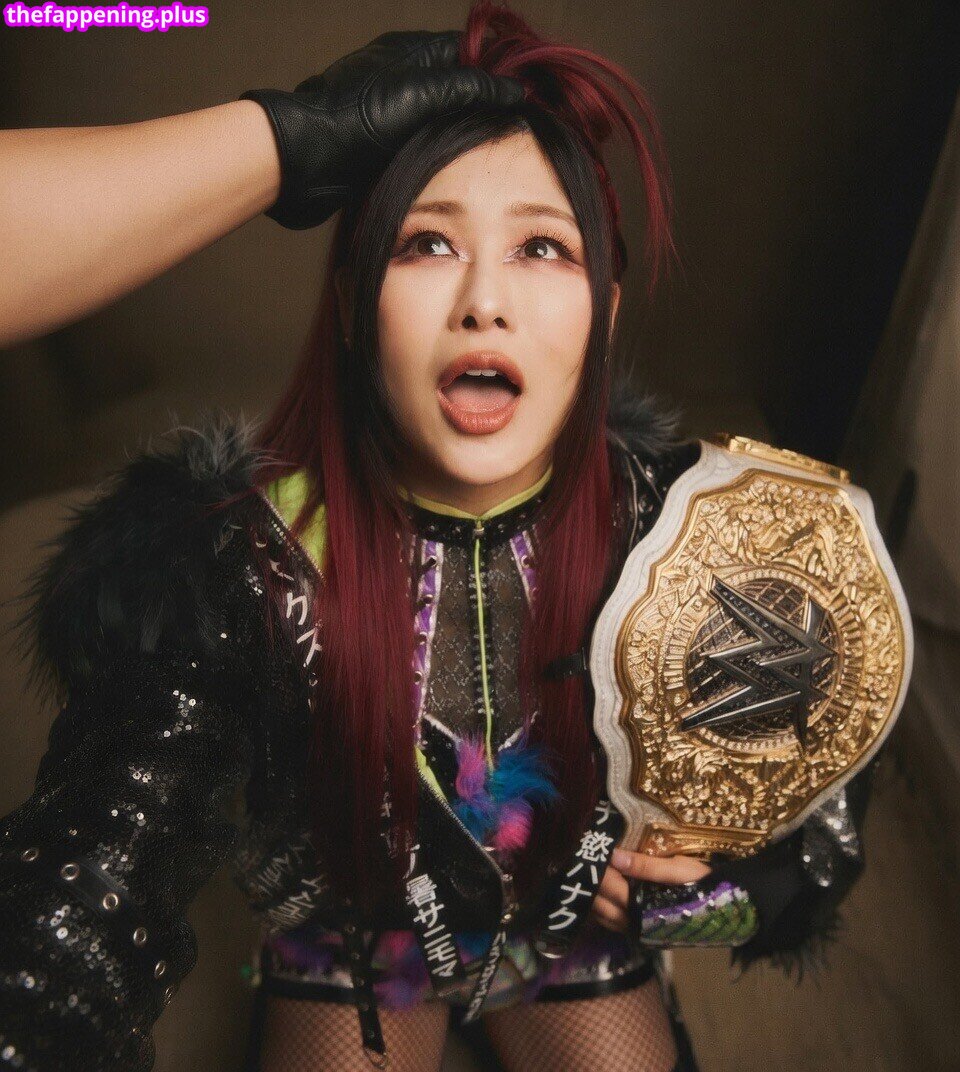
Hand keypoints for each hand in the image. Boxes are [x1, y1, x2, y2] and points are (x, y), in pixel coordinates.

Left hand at [240, 30, 523, 228]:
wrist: (304, 161)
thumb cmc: (356, 119)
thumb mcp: (422, 93)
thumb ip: (469, 87)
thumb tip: (515, 88)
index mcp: (410, 52)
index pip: (467, 50)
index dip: (498, 69)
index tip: (526, 94)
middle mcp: (402, 79)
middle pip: (457, 87)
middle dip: (486, 106)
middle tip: (519, 130)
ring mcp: (392, 114)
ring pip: (441, 122)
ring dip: (464, 137)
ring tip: (495, 153)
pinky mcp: (382, 148)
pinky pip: (423, 148)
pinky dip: (442, 158)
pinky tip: (459, 173)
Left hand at [590, 847, 710, 933]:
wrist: (731, 910)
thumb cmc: (705, 885)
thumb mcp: (679, 870)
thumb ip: (646, 866)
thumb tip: (614, 855)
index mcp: (646, 906)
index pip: (610, 886)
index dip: (597, 869)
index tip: (586, 850)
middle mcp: (639, 924)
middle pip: (601, 905)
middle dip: (589, 884)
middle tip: (579, 861)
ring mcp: (641, 932)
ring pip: (605, 918)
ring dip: (592, 899)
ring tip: (584, 877)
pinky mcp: (646, 934)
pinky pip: (615, 925)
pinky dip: (602, 912)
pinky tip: (600, 897)